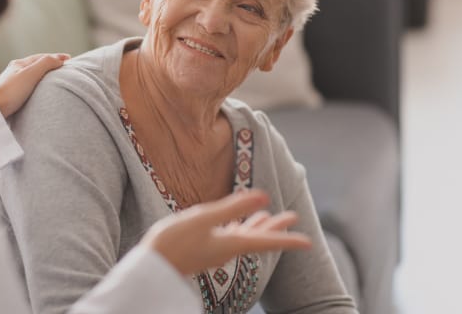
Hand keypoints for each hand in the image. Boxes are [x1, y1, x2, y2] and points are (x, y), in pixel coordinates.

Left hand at [0, 53, 69, 117]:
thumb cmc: (11, 91)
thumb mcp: (31, 74)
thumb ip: (46, 64)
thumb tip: (59, 60)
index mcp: (18, 64)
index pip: (41, 57)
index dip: (56, 57)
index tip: (69, 59)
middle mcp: (14, 72)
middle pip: (35, 65)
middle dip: (49, 64)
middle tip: (62, 67)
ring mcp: (11, 84)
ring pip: (31, 76)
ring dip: (43, 75)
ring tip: (53, 79)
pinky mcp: (10, 97)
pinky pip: (27, 87)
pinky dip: (37, 85)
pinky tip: (38, 93)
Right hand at [141, 189, 310, 276]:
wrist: (152, 265)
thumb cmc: (174, 241)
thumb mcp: (203, 219)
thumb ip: (233, 207)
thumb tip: (263, 196)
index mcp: (231, 243)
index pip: (266, 241)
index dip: (287, 239)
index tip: (308, 242)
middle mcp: (227, 249)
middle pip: (258, 237)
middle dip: (276, 227)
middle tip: (293, 216)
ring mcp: (215, 249)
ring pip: (244, 236)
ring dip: (258, 225)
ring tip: (269, 215)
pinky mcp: (204, 247)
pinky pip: (229, 237)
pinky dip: (239, 227)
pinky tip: (236, 223)